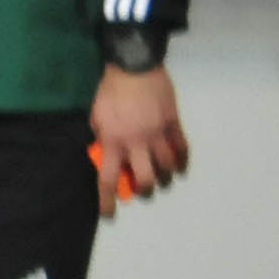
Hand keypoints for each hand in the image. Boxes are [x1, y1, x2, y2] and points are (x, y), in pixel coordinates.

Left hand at [89, 64, 188, 210]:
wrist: (134, 66)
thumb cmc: (110, 91)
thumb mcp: (96, 116)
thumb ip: (101, 137)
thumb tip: (104, 152)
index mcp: (113, 142)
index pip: (108, 179)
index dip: (107, 200)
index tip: (109, 213)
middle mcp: (136, 143)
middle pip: (146, 178)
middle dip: (146, 188)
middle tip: (145, 187)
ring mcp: (158, 134)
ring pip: (167, 165)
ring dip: (166, 174)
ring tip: (165, 176)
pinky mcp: (173, 123)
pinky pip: (182, 146)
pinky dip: (182, 158)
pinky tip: (181, 164)